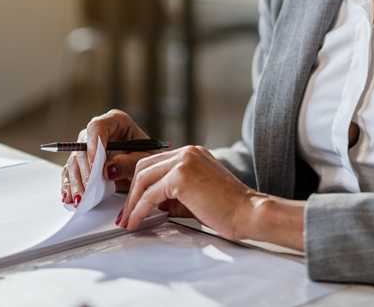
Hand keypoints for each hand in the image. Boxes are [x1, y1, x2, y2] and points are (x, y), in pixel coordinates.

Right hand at [60, 109, 152, 204]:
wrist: (148, 171)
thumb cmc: (148, 160)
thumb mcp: (144, 161)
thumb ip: (128, 163)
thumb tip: (107, 169)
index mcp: (116, 122)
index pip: (97, 127)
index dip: (93, 145)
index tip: (96, 165)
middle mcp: (99, 132)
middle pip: (83, 146)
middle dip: (86, 169)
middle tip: (90, 188)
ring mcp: (89, 147)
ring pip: (74, 161)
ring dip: (76, 181)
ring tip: (81, 198)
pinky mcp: (83, 163)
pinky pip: (71, 172)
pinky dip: (71, 186)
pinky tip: (72, 197)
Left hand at [117, 145, 264, 240]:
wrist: (248, 212)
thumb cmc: (229, 208)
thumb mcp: (196, 196)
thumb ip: (173, 195)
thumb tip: (151, 204)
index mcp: (192, 153)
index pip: (155, 163)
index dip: (139, 184)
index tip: (131, 202)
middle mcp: (187, 152)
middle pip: (144, 167)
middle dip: (130, 192)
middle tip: (125, 213)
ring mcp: (184, 161)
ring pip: (143, 179)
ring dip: (132, 202)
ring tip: (127, 221)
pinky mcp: (181, 177)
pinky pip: (150, 194)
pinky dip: (139, 210)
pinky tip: (136, 222)